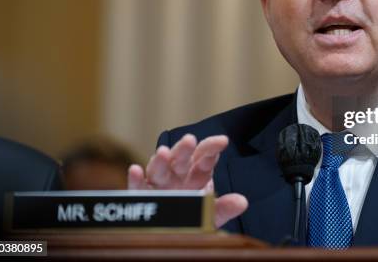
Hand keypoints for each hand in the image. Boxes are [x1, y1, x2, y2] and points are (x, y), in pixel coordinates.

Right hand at [128, 134, 247, 227]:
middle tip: (190, 140)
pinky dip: (135, 179)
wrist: (174, 238)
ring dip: (160, 160)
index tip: (222, 141)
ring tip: (163, 152)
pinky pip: (138, 188)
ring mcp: (160, 185)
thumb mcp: (211, 216)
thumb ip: (224, 208)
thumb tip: (242, 202)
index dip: (212, 148)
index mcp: (197, 176)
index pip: (204, 158)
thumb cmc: (194, 221)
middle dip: (185, 149)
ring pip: (159, 169)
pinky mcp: (144, 197)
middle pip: (181, 159)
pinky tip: (135, 170)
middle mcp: (177, 176)